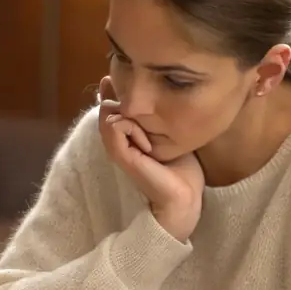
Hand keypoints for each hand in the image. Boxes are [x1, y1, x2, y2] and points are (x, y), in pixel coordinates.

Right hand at [97, 76, 204, 240]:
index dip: (114, 91)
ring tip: (149, 133)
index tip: (135, 93)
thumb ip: (159, 117)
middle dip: (126, 100)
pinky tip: (148, 144)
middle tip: (149, 118)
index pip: (107, 102)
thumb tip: (157, 92)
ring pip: (107, 111)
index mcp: (125, 134)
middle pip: (107, 102)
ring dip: (130, 114)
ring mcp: (115, 147)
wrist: (184, 197)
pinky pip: (115, 124)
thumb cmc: (182, 168)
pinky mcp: (119, 155)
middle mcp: (116, 139)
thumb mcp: (171, 133)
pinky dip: (132, 127)